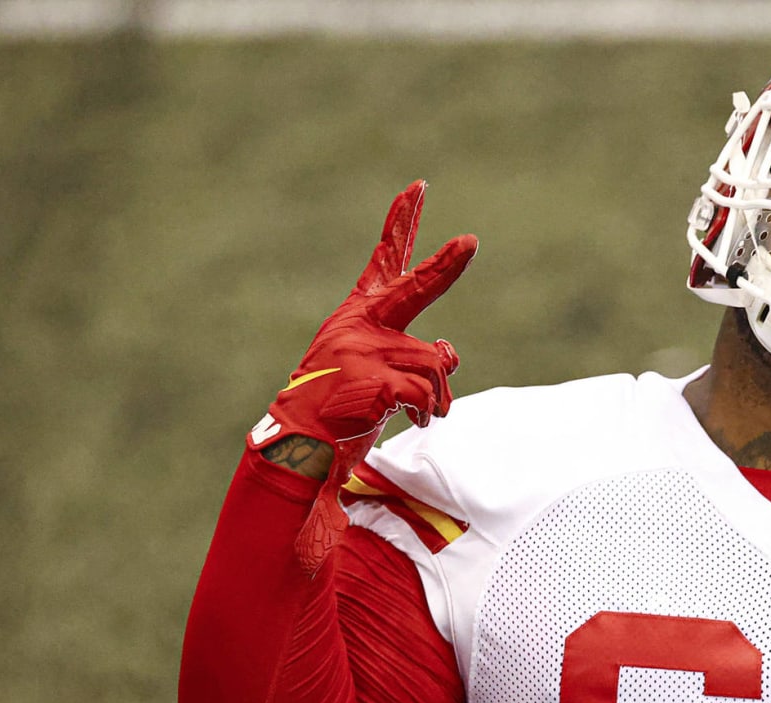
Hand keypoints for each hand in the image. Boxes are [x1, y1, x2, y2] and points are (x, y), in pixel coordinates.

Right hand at [247, 181, 477, 573]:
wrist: (300, 447)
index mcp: (360, 315)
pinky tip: (411, 422)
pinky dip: (428, 412)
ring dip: (439, 397)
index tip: (419, 186)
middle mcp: (360, 323)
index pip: (385, 261)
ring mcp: (363, 350)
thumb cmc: (344, 409)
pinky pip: (426, 393)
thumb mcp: (382, 373)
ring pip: (436, 363)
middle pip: (415, 289)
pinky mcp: (369, 380)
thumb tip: (450, 351)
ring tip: (417, 414)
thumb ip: (417, 355)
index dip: (401, 221)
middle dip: (445, 266)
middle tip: (471, 242)